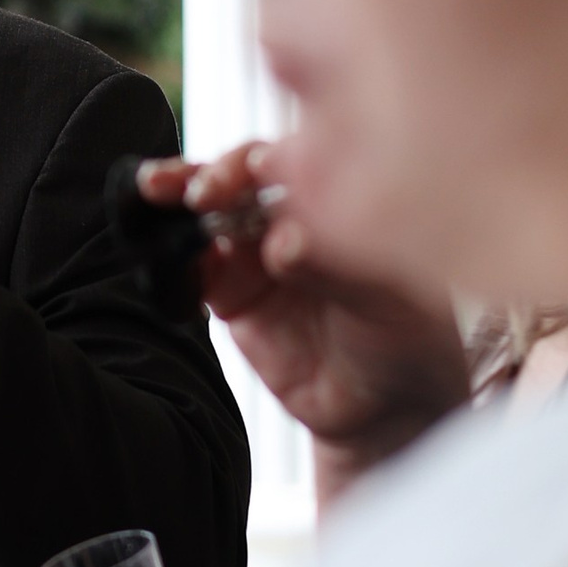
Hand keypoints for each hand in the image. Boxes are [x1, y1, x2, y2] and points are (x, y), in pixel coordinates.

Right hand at [136, 143, 468, 491]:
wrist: (382, 407)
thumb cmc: (408, 340)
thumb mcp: (386, 301)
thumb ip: (335, 267)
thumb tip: (284, 241)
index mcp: (343, 200)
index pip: (303, 160)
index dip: (276, 159)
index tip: (261, 169)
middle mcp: (295, 217)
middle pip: (246, 175)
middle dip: (218, 172)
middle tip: (203, 189)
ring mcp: (258, 253)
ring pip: (211, 211)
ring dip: (180, 194)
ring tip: (159, 190)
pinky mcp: (230, 293)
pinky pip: (193, 266)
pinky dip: (172, 252)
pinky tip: (163, 247)